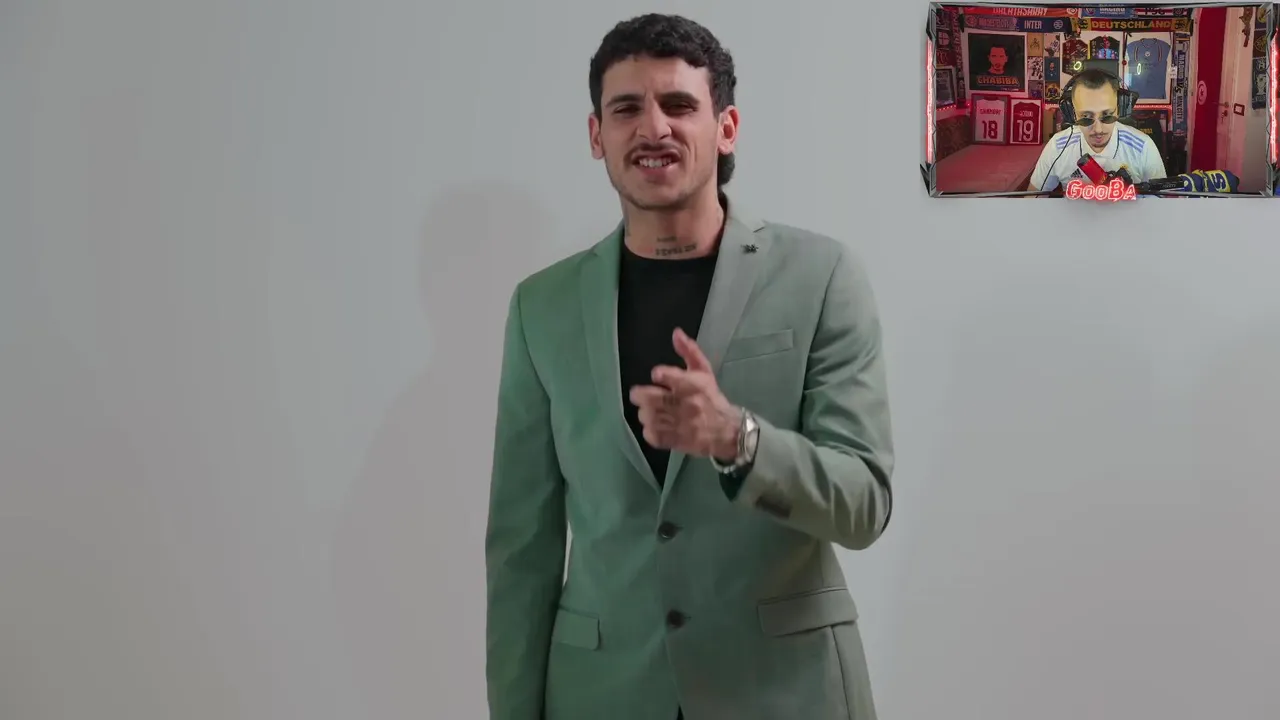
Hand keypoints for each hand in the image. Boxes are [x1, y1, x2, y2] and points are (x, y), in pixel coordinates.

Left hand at [629, 328, 740, 459]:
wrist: (726, 430)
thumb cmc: (711, 398)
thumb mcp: (704, 371)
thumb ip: (689, 351)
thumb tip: (676, 333)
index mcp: (692, 384)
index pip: (665, 376)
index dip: (659, 374)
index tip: (658, 376)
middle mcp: (684, 404)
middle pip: (649, 398)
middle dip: (640, 395)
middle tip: (640, 395)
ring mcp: (679, 425)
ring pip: (648, 416)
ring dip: (645, 412)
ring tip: (649, 410)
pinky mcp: (675, 441)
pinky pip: (651, 435)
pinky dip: (649, 430)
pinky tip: (655, 425)